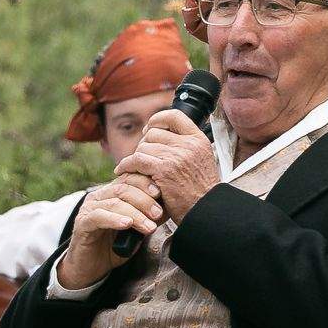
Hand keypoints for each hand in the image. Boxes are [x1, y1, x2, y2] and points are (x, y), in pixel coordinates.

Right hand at [56, 178, 161, 290]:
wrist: (91, 267)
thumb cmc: (115, 246)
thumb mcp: (135, 229)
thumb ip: (146, 217)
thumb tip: (166, 209)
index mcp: (111, 192)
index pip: (129, 178)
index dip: (145, 183)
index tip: (161, 193)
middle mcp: (99, 196)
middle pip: (123, 189)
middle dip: (144, 200)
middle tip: (158, 214)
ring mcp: (88, 209)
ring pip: (114, 203)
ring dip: (135, 214)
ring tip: (149, 226)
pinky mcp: (82, 223)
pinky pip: (99, 217)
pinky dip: (115, 219)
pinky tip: (127, 224)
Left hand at [114, 109, 219, 224]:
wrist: (205, 210)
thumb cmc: (201, 191)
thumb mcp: (202, 161)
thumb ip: (187, 147)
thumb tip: (165, 137)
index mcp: (198, 140)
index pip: (174, 116)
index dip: (158, 119)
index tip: (150, 129)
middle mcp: (188, 144)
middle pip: (154, 133)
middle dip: (144, 144)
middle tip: (142, 158)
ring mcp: (176, 156)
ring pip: (143, 147)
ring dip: (136, 157)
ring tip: (134, 168)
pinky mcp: (163, 170)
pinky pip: (136, 160)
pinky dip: (126, 165)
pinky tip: (122, 171)